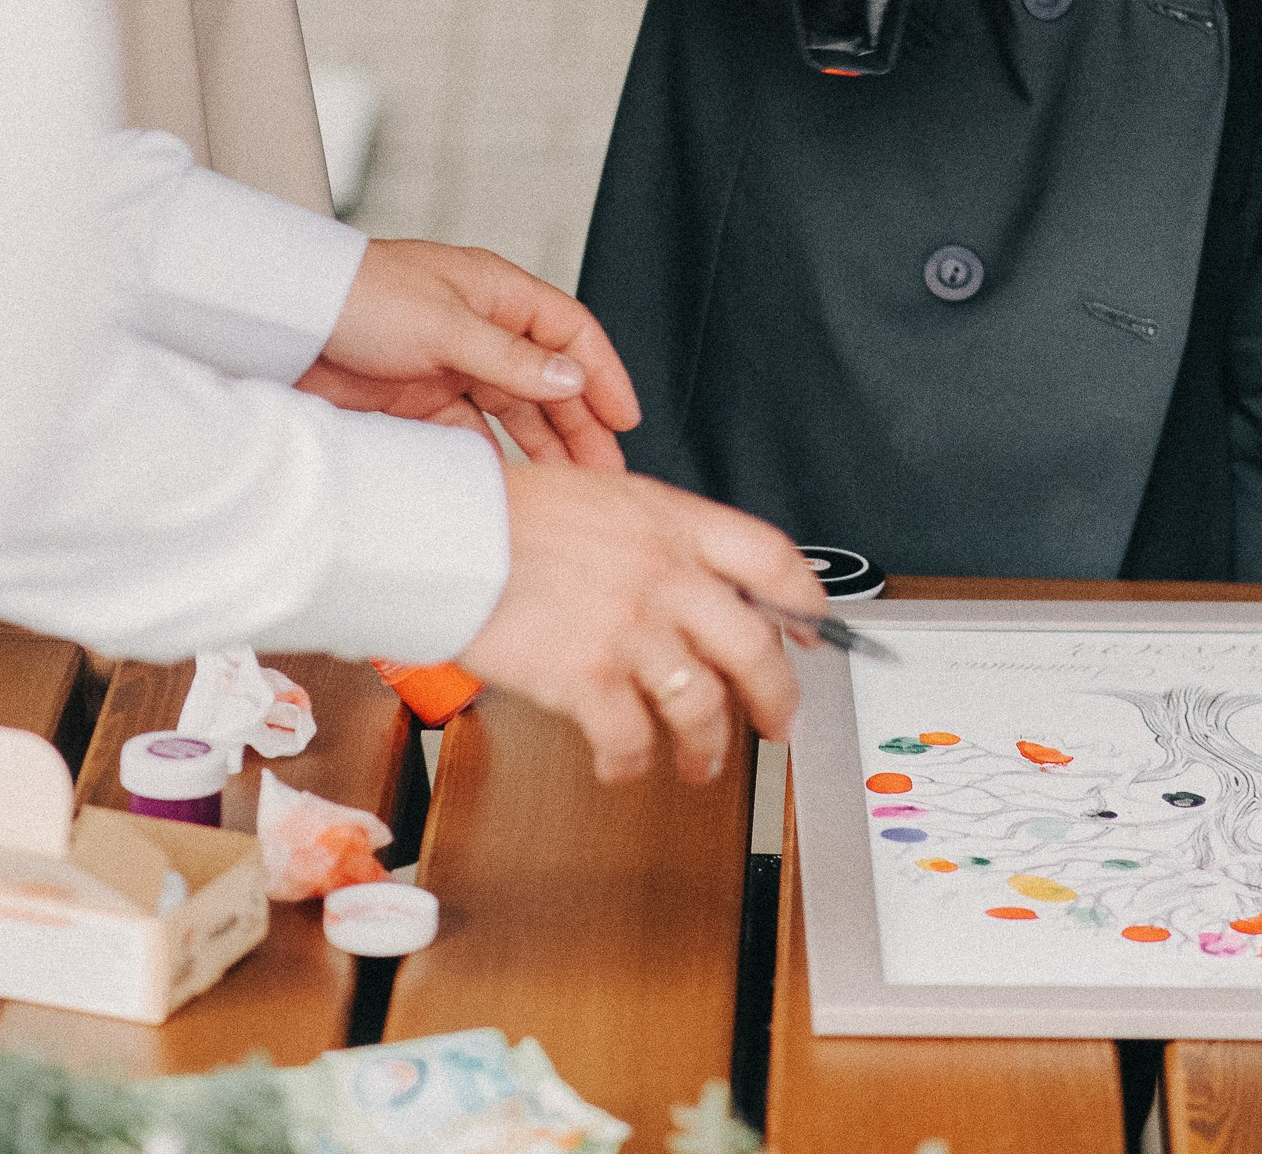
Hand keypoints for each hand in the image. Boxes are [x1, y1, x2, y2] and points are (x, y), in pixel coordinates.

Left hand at [297, 238, 641, 467]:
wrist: (282, 322)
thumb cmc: (360, 296)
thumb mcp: (445, 325)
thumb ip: (510, 358)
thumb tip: (572, 378)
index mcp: (497, 294)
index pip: (570, 333)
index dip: (603, 375)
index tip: (625, 420)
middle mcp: (481, 330)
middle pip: (549, 380)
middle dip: (581, 425)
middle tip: (607, 474)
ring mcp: (450, 367)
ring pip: (514, 413)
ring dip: (543, 448)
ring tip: (571, 490)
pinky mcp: (418, 402)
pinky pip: (469, 437)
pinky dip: (492, 461)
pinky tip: (509, 489)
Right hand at [462, 463, 824, 784]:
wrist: (447, 531)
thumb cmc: (510, 513)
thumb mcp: (605, 497)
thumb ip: (658, 538)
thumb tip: (698, 583)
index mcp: (673, 521)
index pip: (771, 560)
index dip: (807, 602)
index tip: (814, 632)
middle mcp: (663, 572)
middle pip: (754, 647)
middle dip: (778, 698)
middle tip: (780, 723)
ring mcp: (629, 625)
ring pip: (702, 705)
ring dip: (709, 746)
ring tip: (700, 761)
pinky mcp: (586, 675)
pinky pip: (631, 740)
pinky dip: (632, 763)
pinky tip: (623, 764)